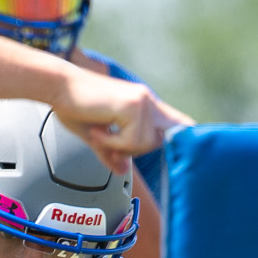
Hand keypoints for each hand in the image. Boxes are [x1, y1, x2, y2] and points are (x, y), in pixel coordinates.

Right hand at [53, 70, 192, 172]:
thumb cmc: (74, 106)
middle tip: (107, 140)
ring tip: (99, 133)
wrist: (58, 87)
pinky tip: (98, 130)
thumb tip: (122, 170)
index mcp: (144, 104)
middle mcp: (148, 100)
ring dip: (118, 146)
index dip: (189, 137)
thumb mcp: (96, 136)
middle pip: (160, 142)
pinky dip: (112, 143)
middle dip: (133, 150)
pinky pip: (131, 140)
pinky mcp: (133, 105)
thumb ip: (112, 153)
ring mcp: (143, 101)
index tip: (199, 147)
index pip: (178, 122)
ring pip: (145, 143)